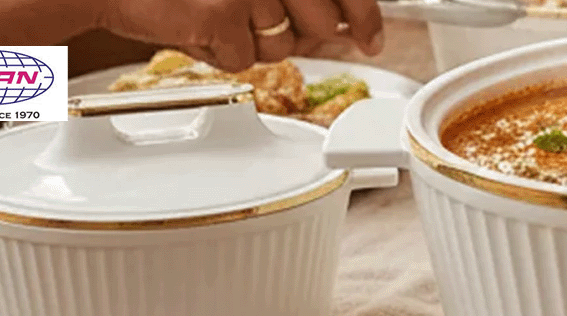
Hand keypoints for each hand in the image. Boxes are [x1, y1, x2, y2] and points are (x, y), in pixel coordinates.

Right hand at [95, 0, 382, 71]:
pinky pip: (244, 59)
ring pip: (282, 46)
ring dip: (252, 43)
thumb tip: (340, 27)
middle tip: (261, 24)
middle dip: (300, 35)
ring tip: (214, 16)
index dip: (364, 17)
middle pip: (321, 24)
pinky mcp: (224, 13)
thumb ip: (292, 0)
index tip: (371, 37)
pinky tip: (195, 27)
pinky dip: (220, 54)